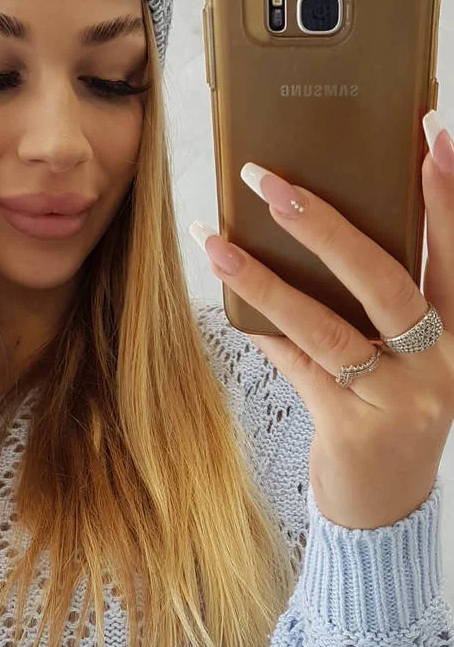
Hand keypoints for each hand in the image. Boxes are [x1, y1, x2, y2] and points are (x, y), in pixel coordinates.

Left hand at [195, 137, 453, 529]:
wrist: (385, 512)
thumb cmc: (386, 414)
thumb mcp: (398, 358)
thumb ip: (369, 304)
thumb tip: (301, 230)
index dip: (446, 194)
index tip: (432, 134)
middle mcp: (437, 362)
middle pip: (386, 279)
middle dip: (325, 224)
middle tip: (270, 181)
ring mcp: (399, 398)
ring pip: (326, 323)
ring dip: (266, 277)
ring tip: (216, 238)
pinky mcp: (352, 427)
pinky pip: (296, 363)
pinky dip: (262, 329)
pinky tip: (226, 298)